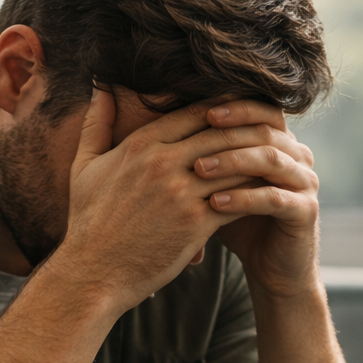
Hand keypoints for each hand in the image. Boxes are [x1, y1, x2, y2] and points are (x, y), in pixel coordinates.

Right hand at [56, 87, 273, 311]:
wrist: (93, 274)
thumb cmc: (88, 223)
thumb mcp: (84, 168)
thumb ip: (96, 125)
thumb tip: (100, 88)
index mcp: (141, 145)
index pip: (196, 111)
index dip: (225, 107)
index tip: (245, 108)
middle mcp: (163, 163)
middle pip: (221, 132)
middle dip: (250, 128)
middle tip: (274, 129)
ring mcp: (181, 193)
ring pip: (235, 164)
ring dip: (258, 161)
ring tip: (278, 159)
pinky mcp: (195, 224)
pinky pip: (237, 200)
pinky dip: (255, 194)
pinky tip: (268, 194)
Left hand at [193, 101, 320, 298]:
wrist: (273, 270)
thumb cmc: (241, 225)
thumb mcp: (222, 185)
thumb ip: (208, 157)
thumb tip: (167, 128)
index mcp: (281, 143)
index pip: (261, 110)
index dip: (232, 107)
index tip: (198, 112)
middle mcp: (299, 156)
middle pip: (264, 131)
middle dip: (226, 134)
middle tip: (190, 141)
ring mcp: (305, 182)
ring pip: (270, 160)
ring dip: (232, 162)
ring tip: (198, 170)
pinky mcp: (306, 211)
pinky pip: (274, 198)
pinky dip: (243, 199)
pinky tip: (214, 204)